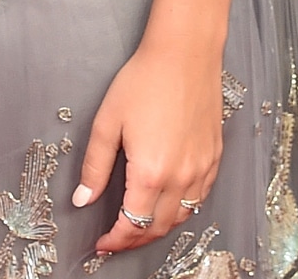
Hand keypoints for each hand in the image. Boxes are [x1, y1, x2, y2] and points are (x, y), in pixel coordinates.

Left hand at [72, 42, 221, 252]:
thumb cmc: (145, 80)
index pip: (132, 225)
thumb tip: (83, 199)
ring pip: (181, 216)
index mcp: (151, 172)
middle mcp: (180, 178)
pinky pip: (199, 197)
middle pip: (157, 227)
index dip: (115, 240)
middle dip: (134, 239)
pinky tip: (168, 201)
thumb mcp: (108, 122)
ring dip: (158, 226)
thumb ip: (95, 166)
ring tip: (139, 223)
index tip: (102, 243)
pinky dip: (181, 208)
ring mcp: (201, 170)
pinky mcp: (214, 158)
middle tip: (117, 238)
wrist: (184, 54)